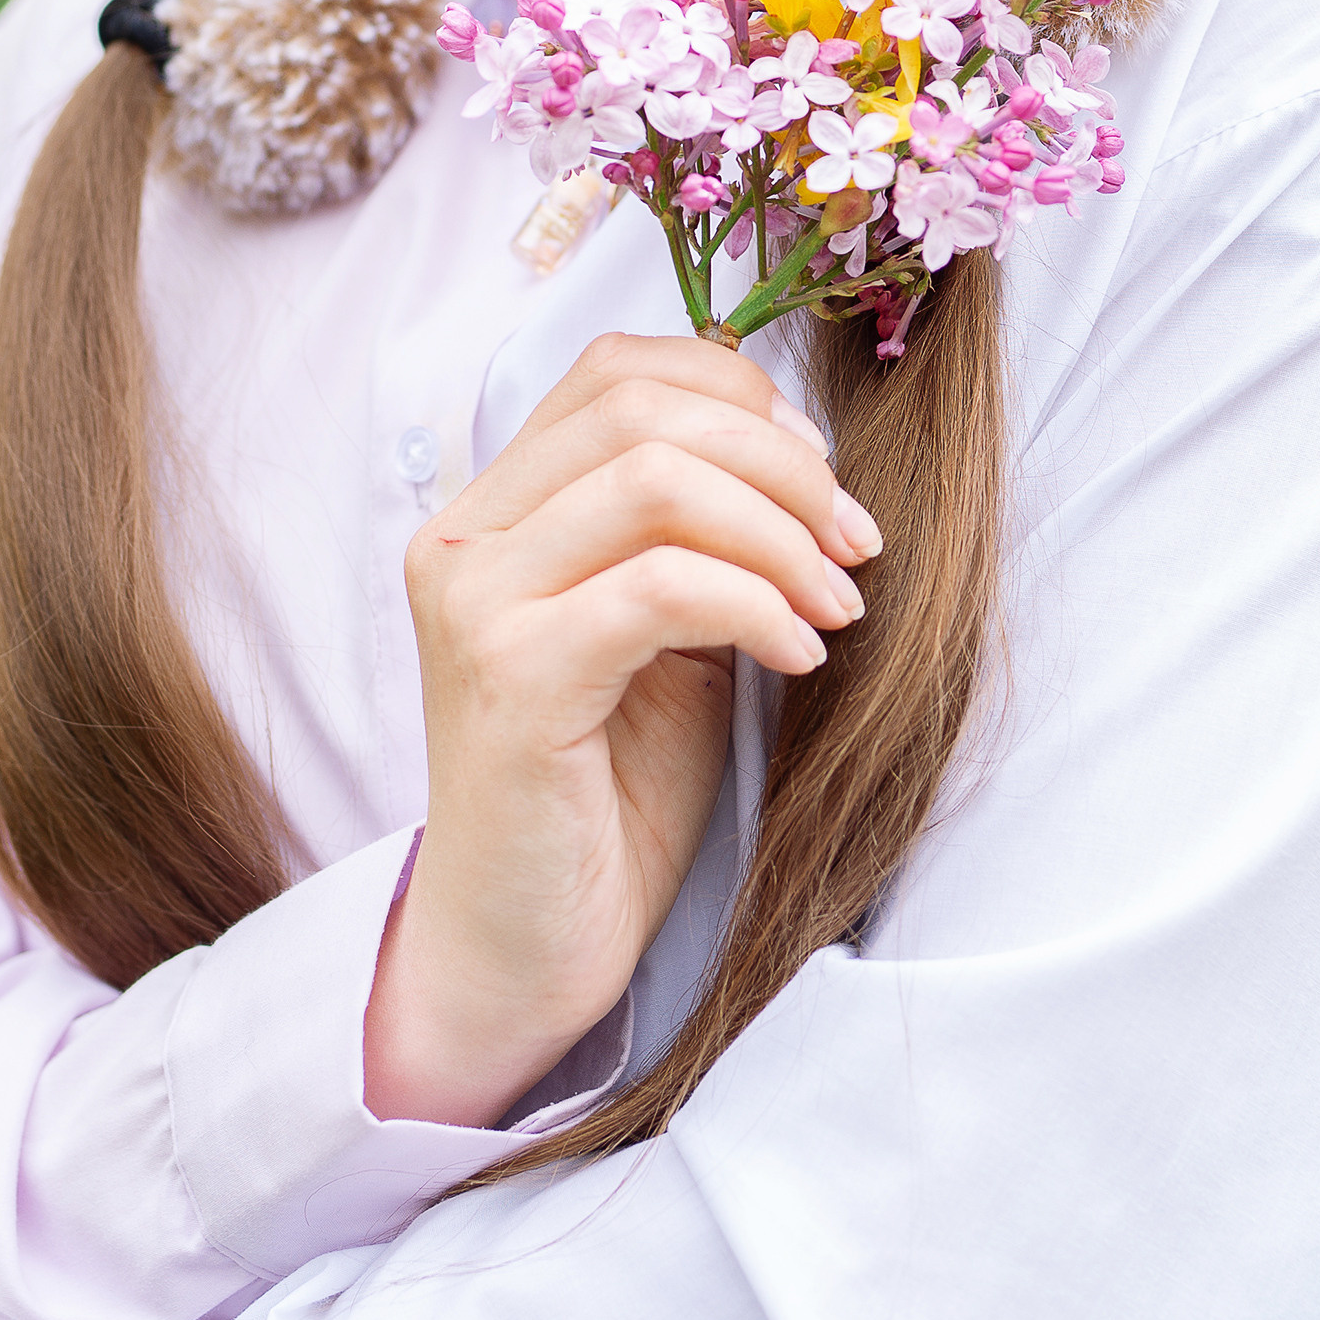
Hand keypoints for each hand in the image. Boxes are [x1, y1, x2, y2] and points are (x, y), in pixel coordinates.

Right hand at [369, 332, 879, 1127]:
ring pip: (652, 483)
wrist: (528, 949)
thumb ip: (698, 534)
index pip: (614, 370)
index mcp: (494, 510)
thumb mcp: (668, 631)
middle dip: (779, 462)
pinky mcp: (509, 678)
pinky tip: (802, 657)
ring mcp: (473, 604)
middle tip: (858, 543)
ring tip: (839, 604)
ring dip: (779, 533)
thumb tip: (806, 454)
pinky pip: (659, 589)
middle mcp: (462, 539)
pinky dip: (755, 606)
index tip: (823, 477)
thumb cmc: (609, 793)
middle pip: (639, 409)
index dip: (738, 395)